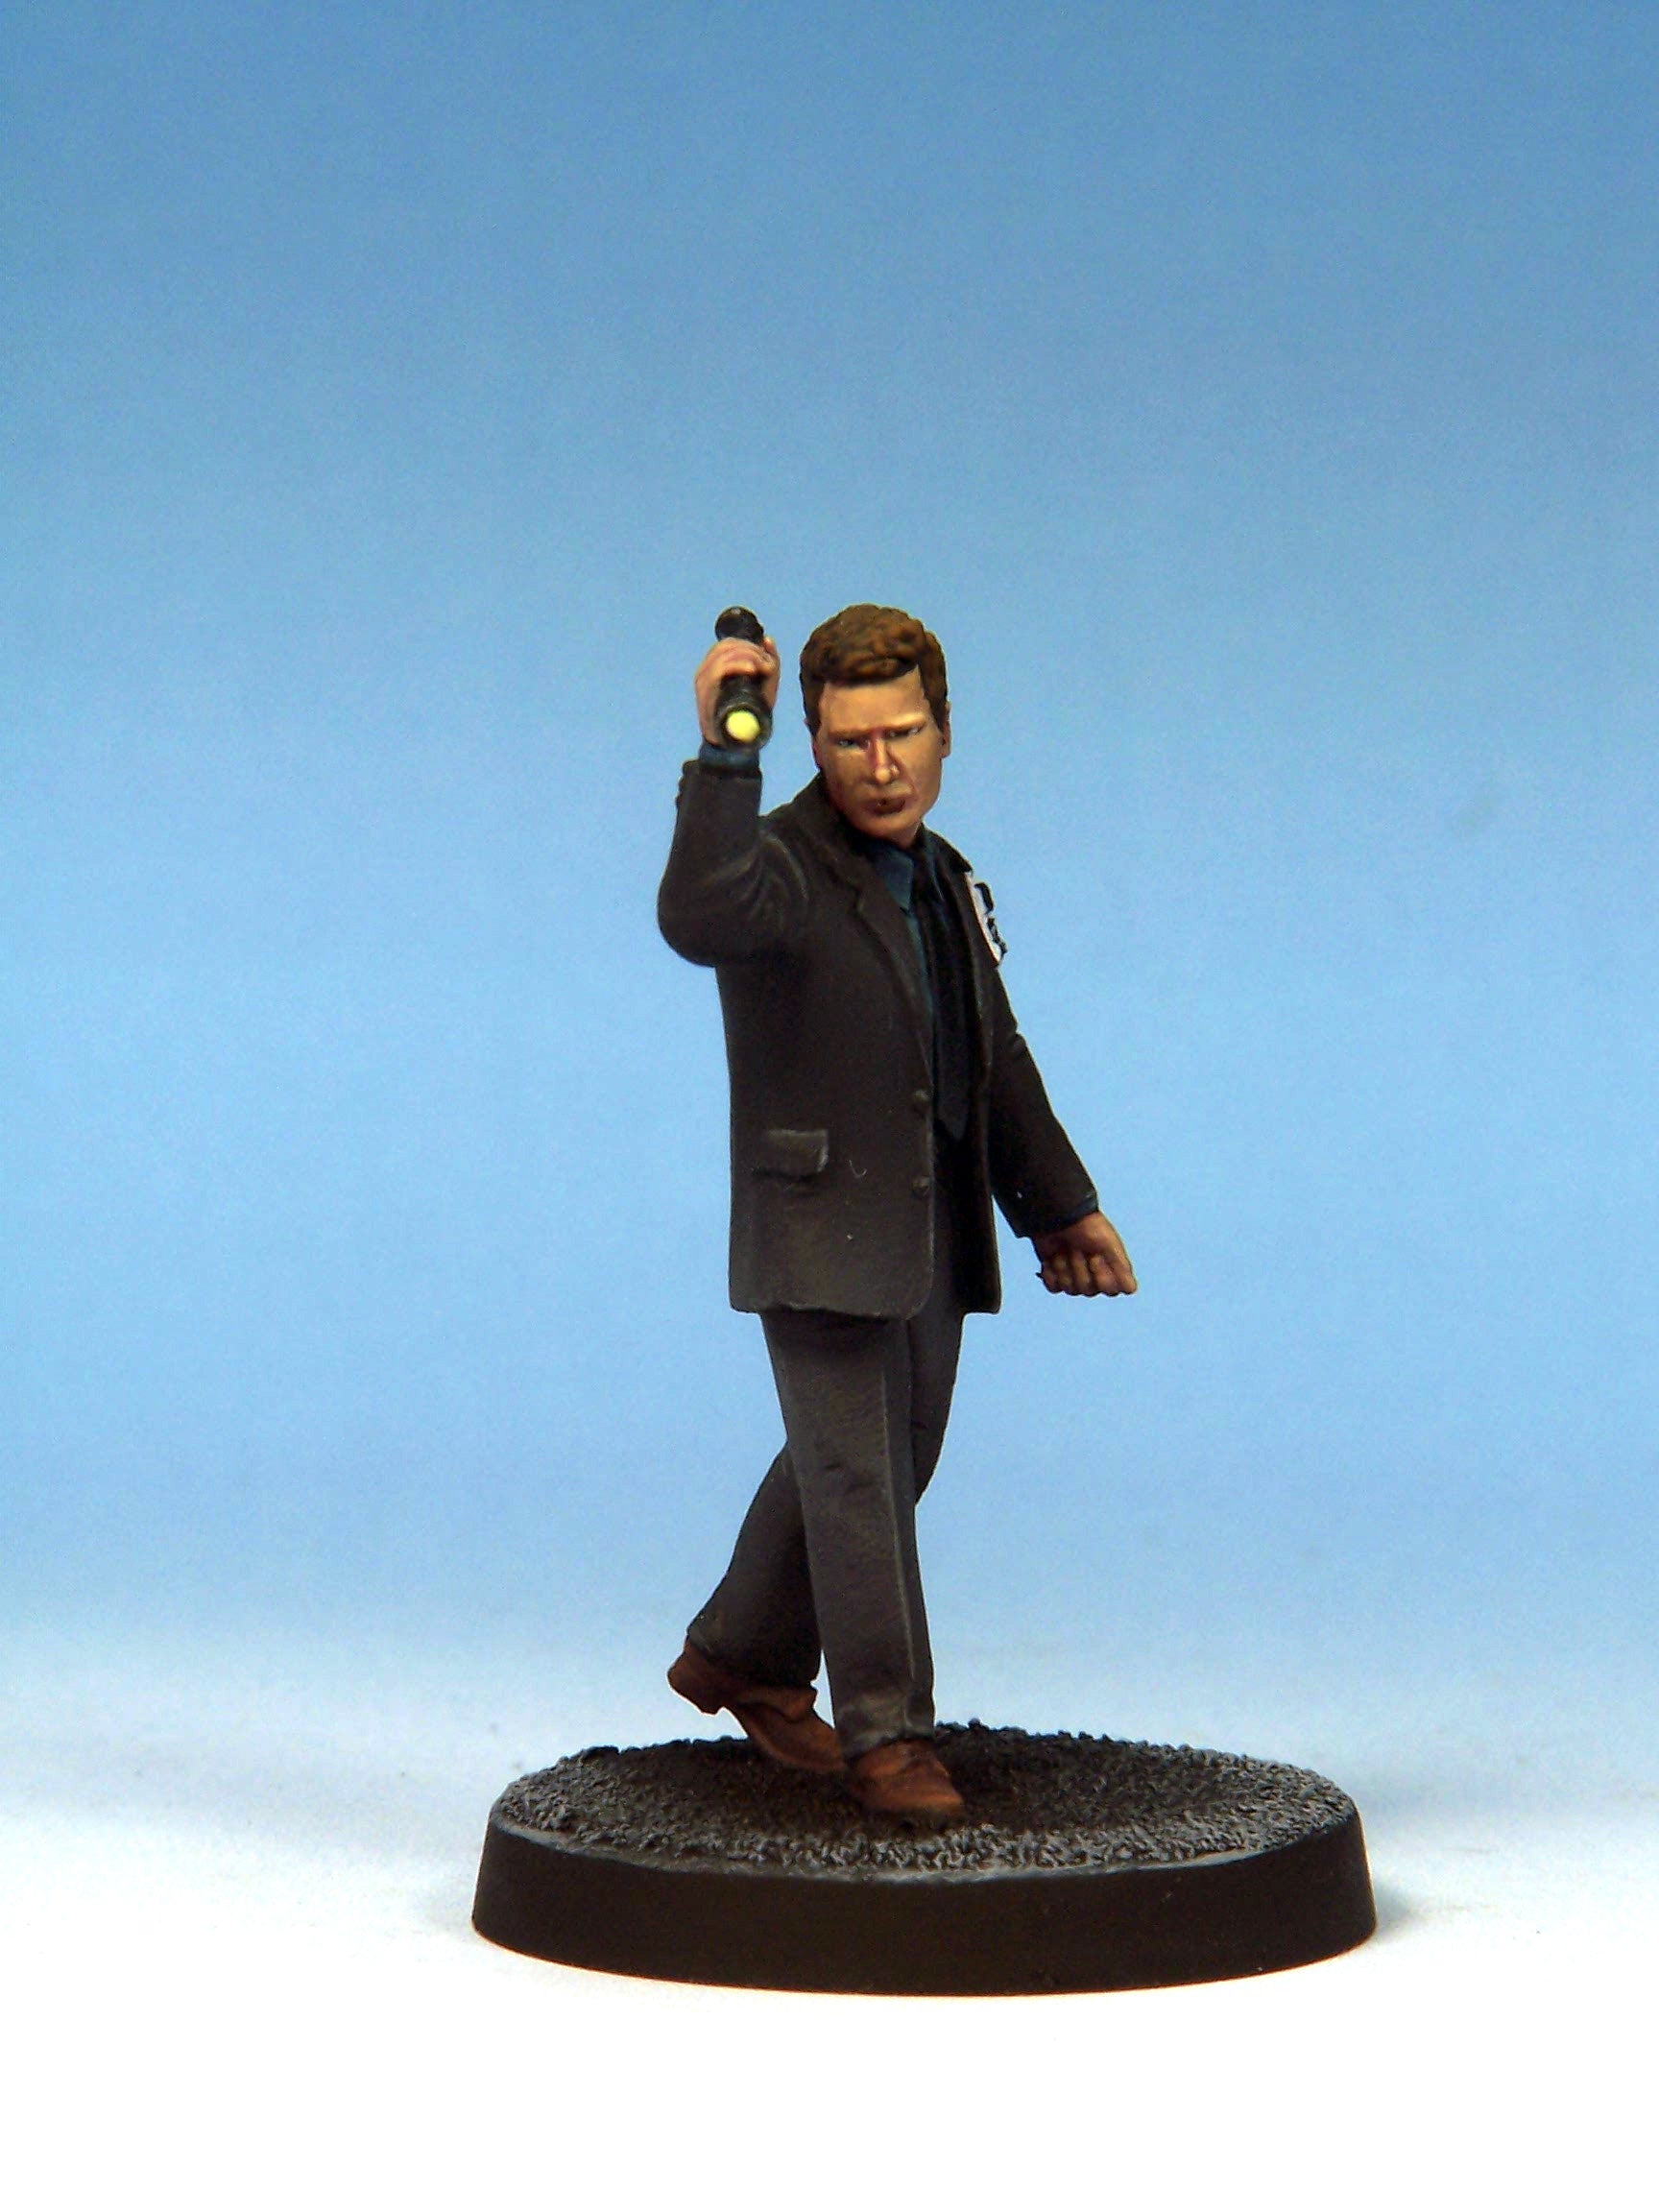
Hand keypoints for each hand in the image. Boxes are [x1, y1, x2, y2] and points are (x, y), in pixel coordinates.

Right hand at [694, 632, 779, 746]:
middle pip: (727, 646)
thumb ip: (769, 663)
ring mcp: (703, 679)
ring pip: (724, 653)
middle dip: (751, 650)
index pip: (728, 644)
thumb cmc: (750, 714)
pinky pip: (719, 669)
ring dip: (748, 656)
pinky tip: (752, 669)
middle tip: (766, 664)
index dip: (748, 645)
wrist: (735, 743)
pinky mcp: (705, 691)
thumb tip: (768, 639)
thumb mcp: (765, 685)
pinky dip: (738, 665)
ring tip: (761, 669)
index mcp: (714, 667)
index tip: (765, 658)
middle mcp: (704, 670)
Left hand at [1033, 1212, 1136, 1296]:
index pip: (1109, 1290)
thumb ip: (1121, 1267)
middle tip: (1076, 1248)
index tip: (1096, 1255)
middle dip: (1080, 1267)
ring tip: (1062, 1250)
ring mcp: (1072, 1278)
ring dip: (1064, 1267)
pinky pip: (1053, 1287)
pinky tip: (1051, 1259)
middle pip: (1087, 1290)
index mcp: (1108, 1270)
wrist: (1059, 1214)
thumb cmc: (1087, 1226)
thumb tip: (1131, 1290)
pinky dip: (1051, 1273)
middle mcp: (1091, 1277)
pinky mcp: (1054, 1276)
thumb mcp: (1109, 1244)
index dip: (1102, 1275)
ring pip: (1070, 1289)